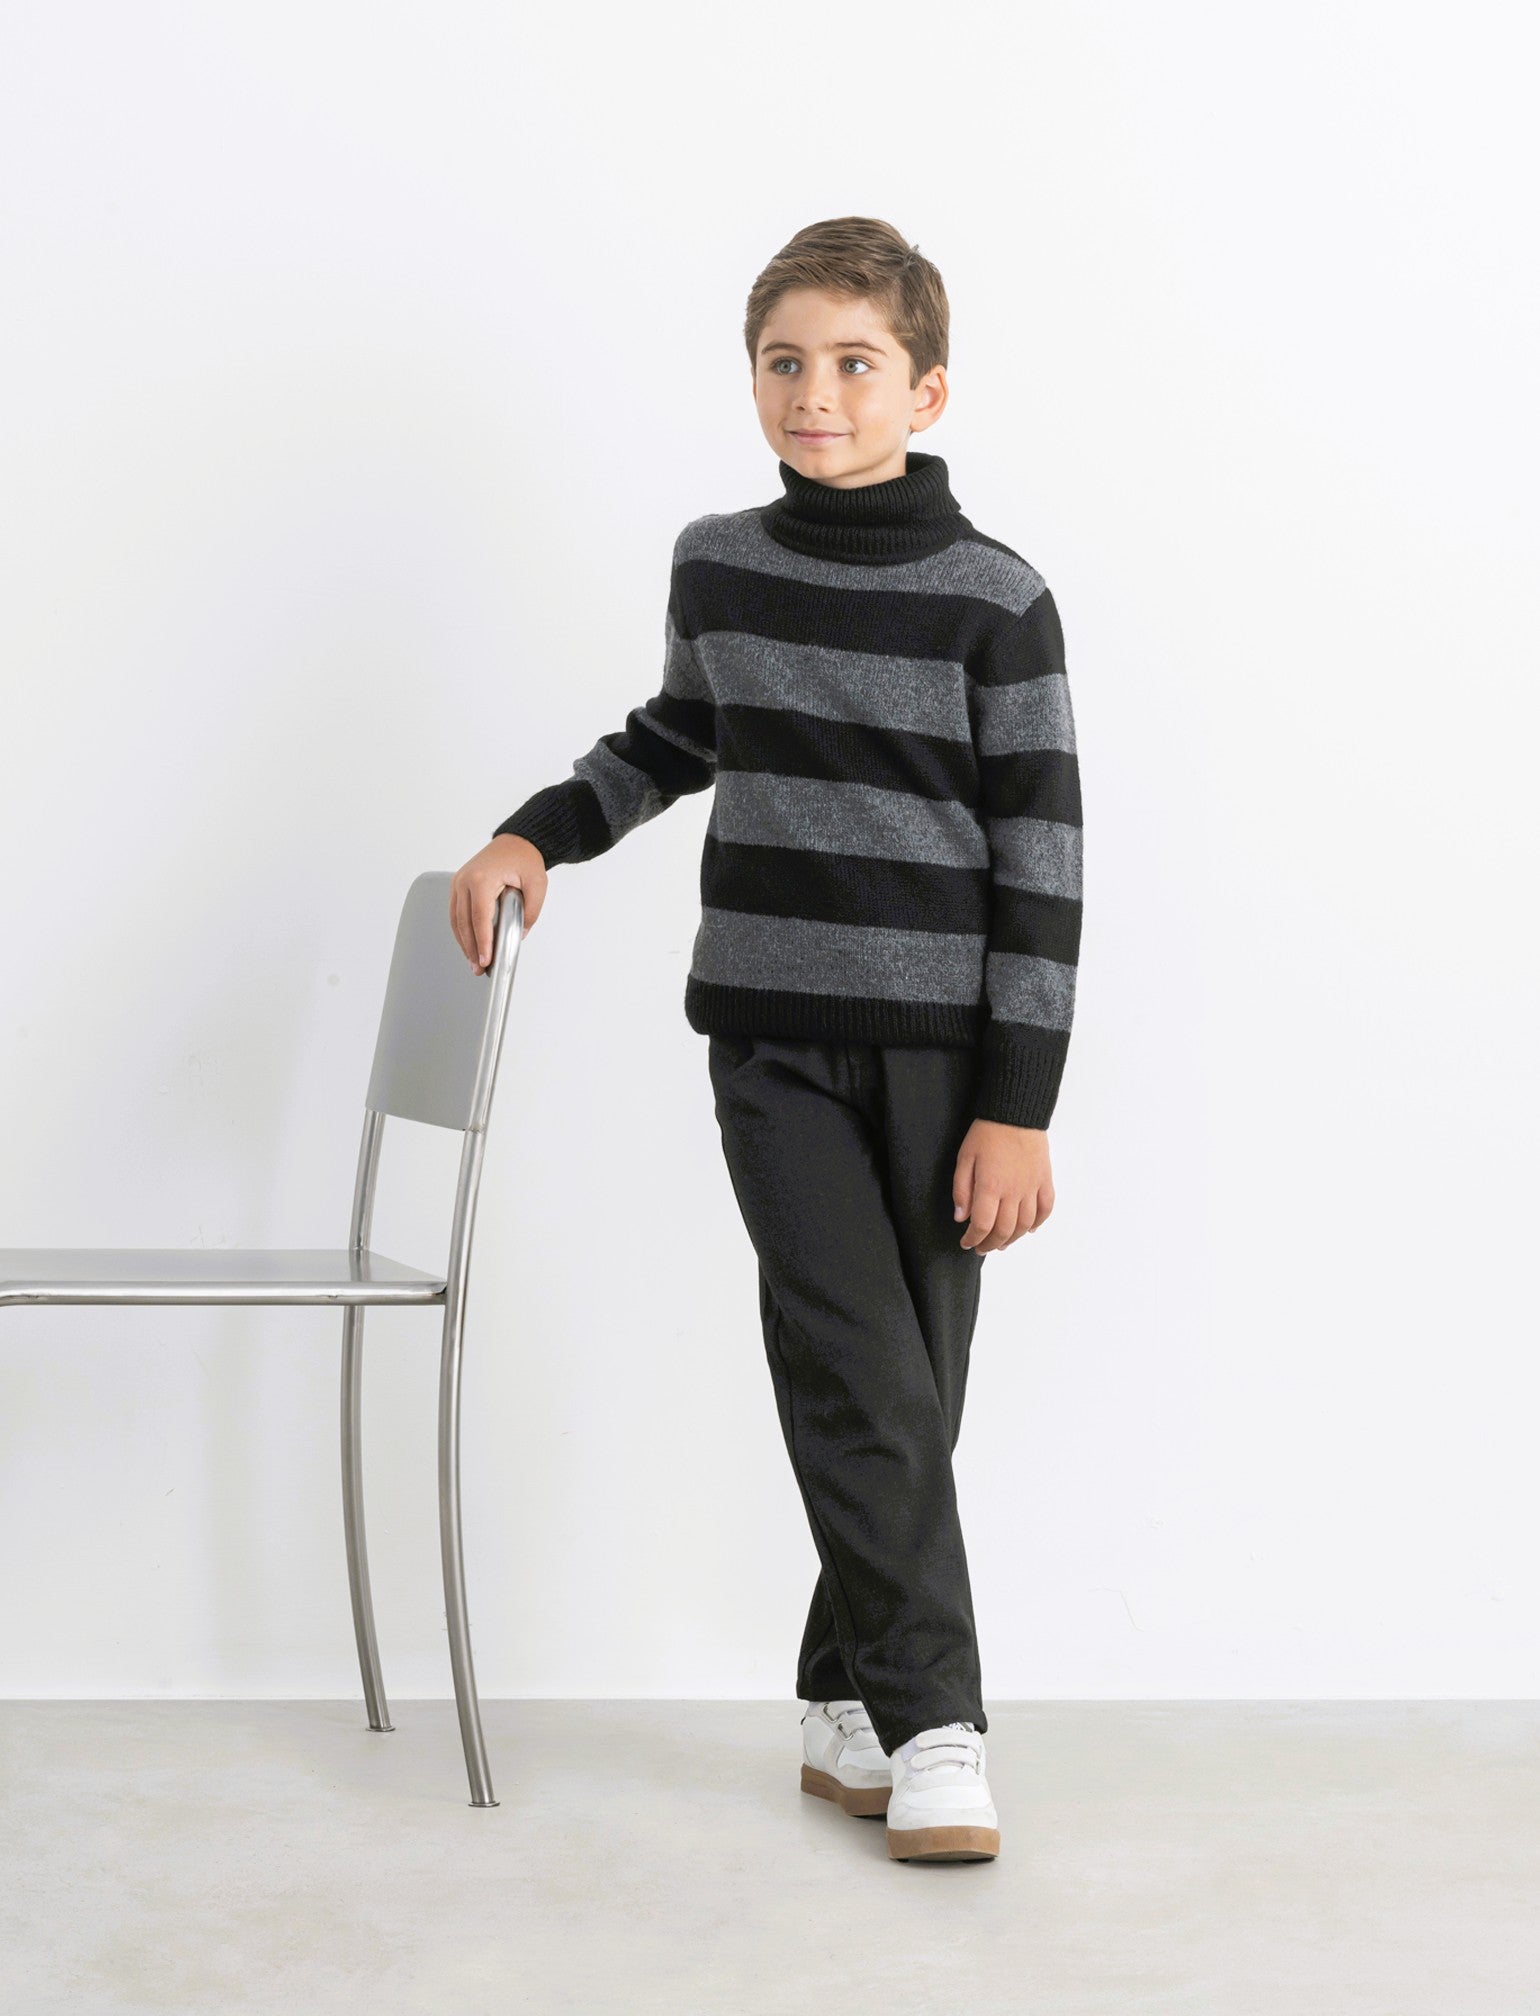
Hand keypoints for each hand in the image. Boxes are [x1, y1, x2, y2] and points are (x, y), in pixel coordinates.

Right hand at [450, 835, 546, 974]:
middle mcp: (465, 880)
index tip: (486, 960)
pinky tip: (468, 945)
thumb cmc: (524, 859)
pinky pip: (456, 913)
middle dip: (472, 949)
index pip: (480, 918)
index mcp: (482, 878)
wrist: (515, 842)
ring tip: (474, 962)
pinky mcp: (458, 886)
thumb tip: (519, 935)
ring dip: (464, 943)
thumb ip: (531, 912)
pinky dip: (461, 931)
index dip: (482, 942)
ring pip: (456, 920)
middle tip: (479, 968)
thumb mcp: (537, 885)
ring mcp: (458, 882)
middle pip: (464, 922)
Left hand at [953, 1118, 1053, 1252]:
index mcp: (990, 1186)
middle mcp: (1013, 1191)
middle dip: (991, 1244)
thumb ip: (961, 1189)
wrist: (1015, 1113)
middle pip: (1004, 1230)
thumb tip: (961, 1217)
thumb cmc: (987, 1133)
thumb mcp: (964, 1158)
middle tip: (981, 1248)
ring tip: (1002, 1243)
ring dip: (1013, 1239)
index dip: (973, 1239)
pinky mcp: (1044, 1180)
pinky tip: (1030, 1229)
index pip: (982, 1225)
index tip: (966, 1242)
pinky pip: (1046, 1208)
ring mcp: (1032, 1187)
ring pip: (1026, 1225)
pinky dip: (1038, 1223)